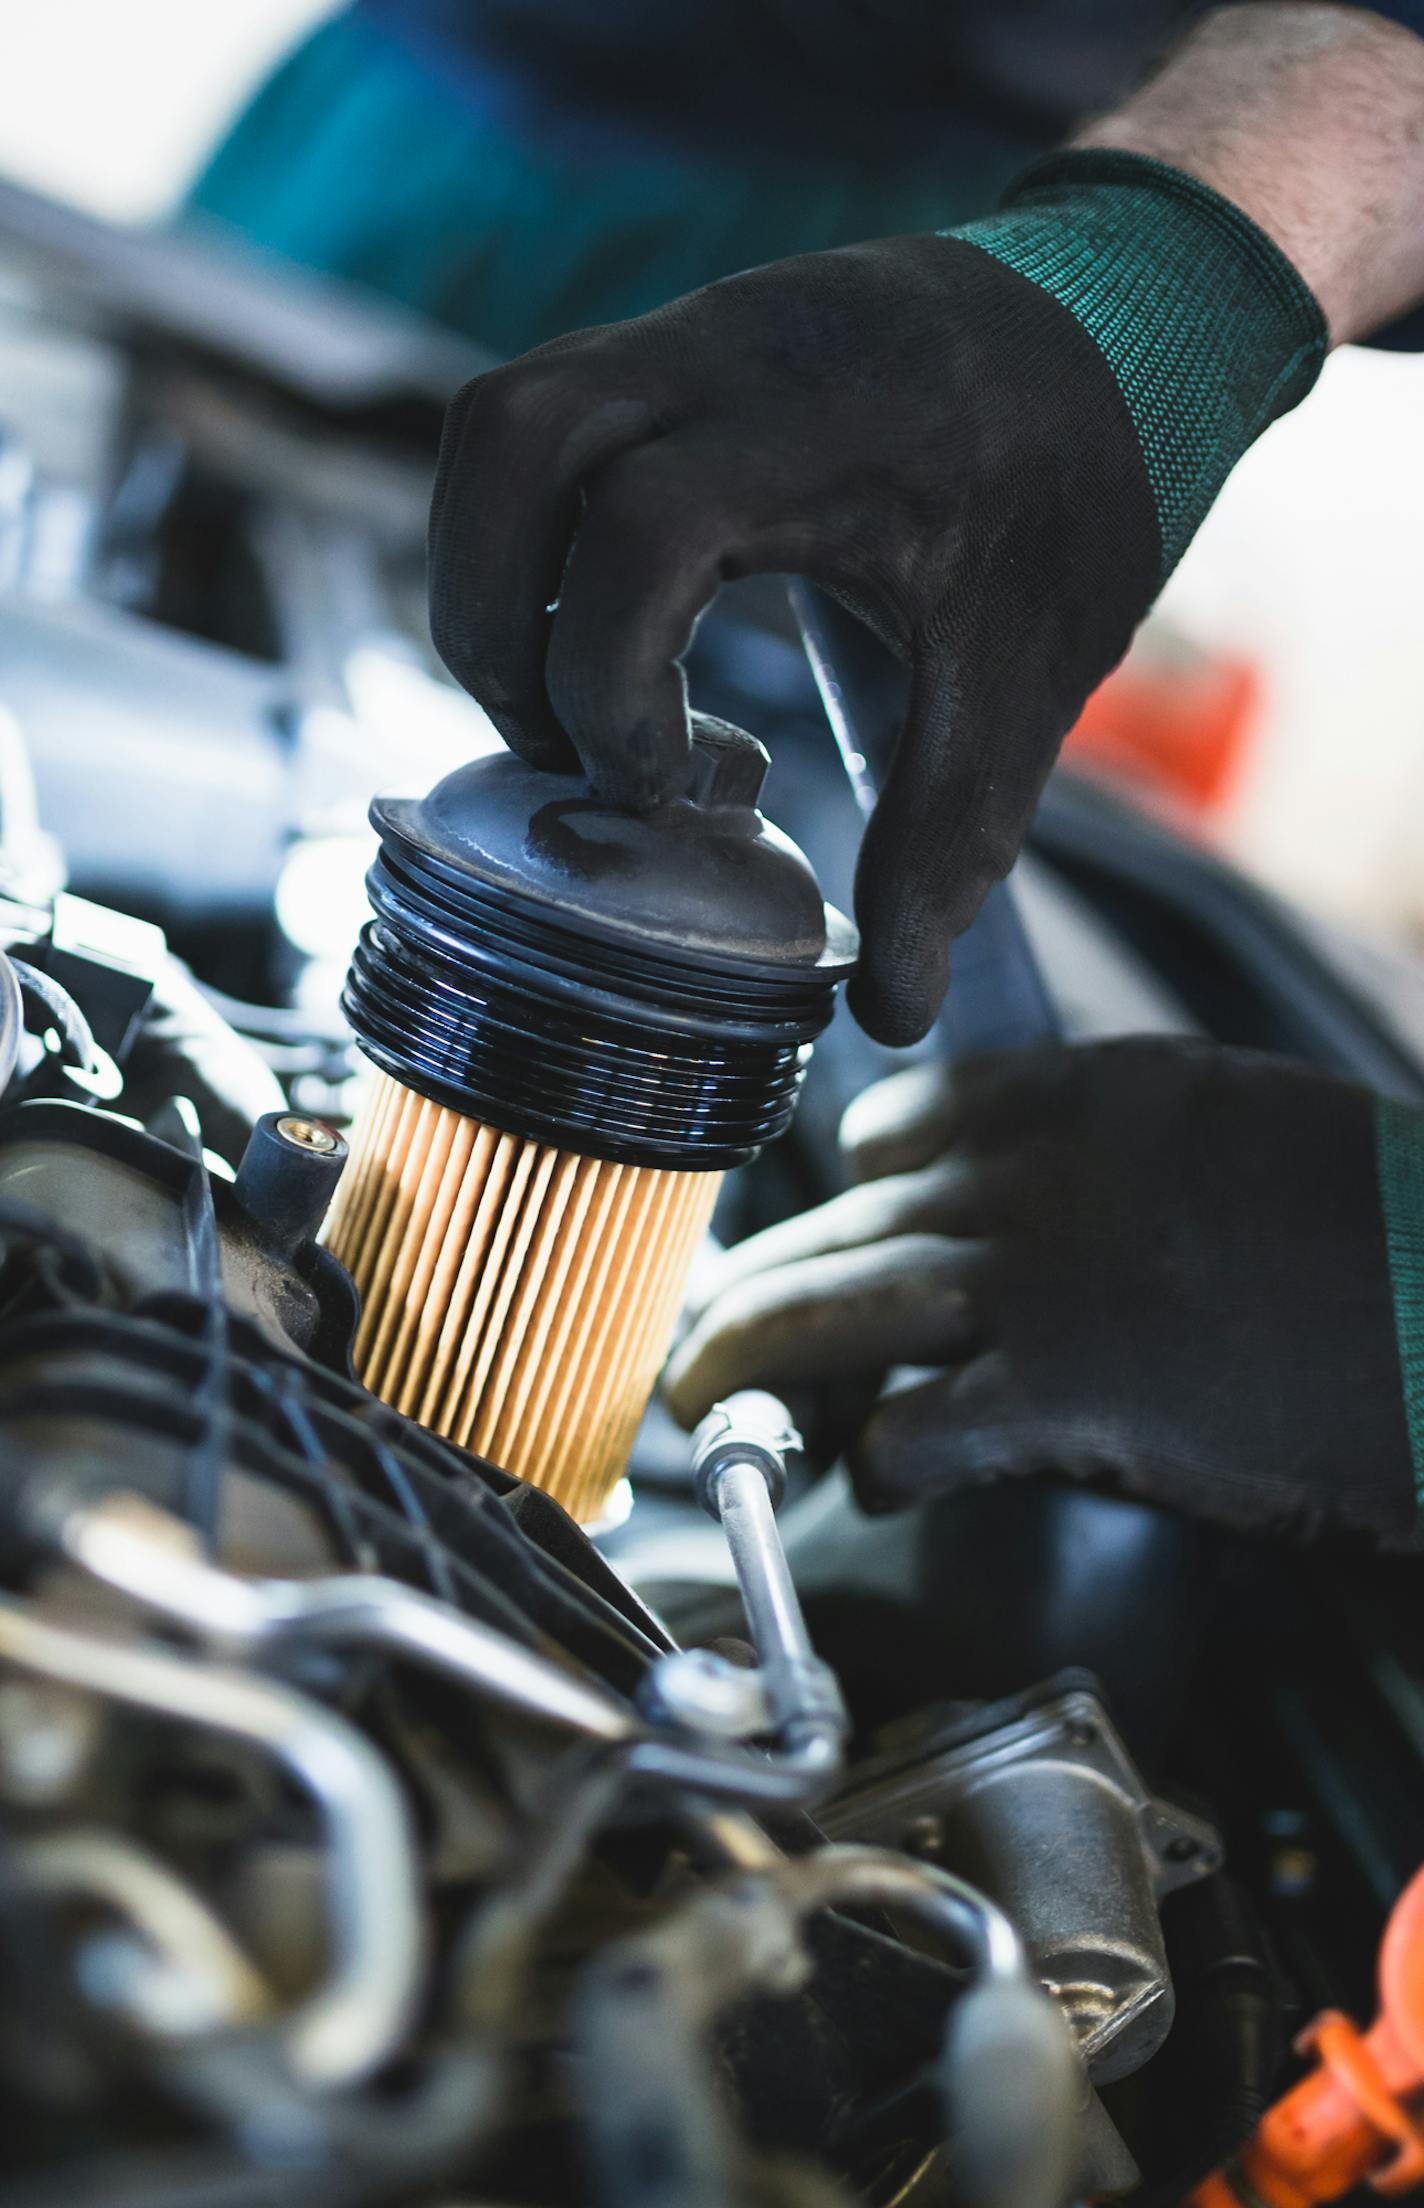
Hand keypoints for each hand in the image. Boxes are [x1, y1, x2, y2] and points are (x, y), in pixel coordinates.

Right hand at [428, 157, 1323, 1044]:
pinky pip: (540, 419)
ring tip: (558, 691)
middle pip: (512, 443)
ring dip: (487, 572)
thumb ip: (946, 846)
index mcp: (825, 435)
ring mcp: (692, 329)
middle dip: (494, 625)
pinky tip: (603, 623)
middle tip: (561, 746)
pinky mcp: (675, 342)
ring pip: (501, 422)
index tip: (663, 787)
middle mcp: (732, 353)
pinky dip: (528, 531)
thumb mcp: (1025, 682)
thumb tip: (887, 1011)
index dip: (610, 678)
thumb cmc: (1077, 496)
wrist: (1124, 317)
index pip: (640, 532)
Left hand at [664, 1039, 1420, 1547]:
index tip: (822, 1227)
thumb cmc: (1393, 1242)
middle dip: (759, 1279)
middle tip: (703, 1328)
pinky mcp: (1074, 1392)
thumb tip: (1051, 1211)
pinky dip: (873, 1452)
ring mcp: (1049, 1278)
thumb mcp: (1261, 1137)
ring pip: (841, 1304)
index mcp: (1096, 1095)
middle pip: (848, 1220)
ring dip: (752, 1354)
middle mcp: (1046, 1172)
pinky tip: (859, 1473)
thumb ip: (1140, 1154)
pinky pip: (919, 1421)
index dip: (846, 1186)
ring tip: (697, 1396)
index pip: (907, 1121)